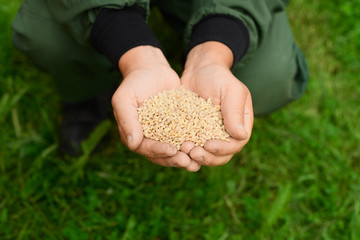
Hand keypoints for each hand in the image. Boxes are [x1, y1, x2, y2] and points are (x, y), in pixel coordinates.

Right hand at [112, 46, 200, 171]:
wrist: (151, 69)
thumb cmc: (134, 82)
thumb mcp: (124, 99)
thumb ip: (127, 121)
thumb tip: (133, 144)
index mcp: (134, 135)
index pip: (145, 148)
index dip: (158, 151)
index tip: (172, 150)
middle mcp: (149, 138)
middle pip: (161, 155)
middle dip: (174, 159)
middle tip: (187, 161)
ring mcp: (164, 134)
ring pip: (175, 150)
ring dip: (186, 156)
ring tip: (197, 159)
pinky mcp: (178, 127)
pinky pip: (185, 137)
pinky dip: (194, 143)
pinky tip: (205, 145)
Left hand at [181, 42, 253, 165]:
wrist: (199, 70)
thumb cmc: (218, 76)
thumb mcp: (230, 90)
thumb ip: (235, 112)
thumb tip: (241, 136)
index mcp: (240, 124)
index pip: (236, 144)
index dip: (223, 148)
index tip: (208, 145)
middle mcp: (227, 133)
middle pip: (222, 155)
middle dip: (208, 157)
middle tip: (193, 153)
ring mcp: (210, 135)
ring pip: (207, 154)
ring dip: (196, 157)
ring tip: (183, 151)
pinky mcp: (195, 133)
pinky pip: (192, 146)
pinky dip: (185, 150)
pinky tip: (175, 148)